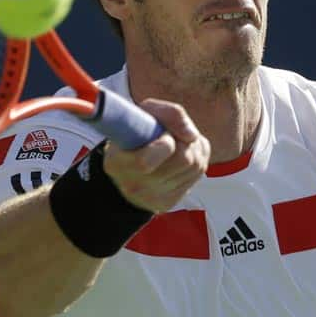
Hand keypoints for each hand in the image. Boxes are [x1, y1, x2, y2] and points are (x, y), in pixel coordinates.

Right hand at [101, 99, 209, 213]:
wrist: (129, 167)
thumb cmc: (137, 134)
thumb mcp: (145, 114)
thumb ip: (169, 114)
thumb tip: (192, 135)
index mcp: (117, 163)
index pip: (146, 162)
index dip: (166, 143)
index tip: (166, 136)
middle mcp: (133, 186)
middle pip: (183, 159)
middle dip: (185, 141)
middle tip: (175, 136)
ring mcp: (151, 198)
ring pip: (196, 166)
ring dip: (194, 148)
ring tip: (179, 143)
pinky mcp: (167, 203)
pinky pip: (198, 174)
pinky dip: (197, 159)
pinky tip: (182, 157)